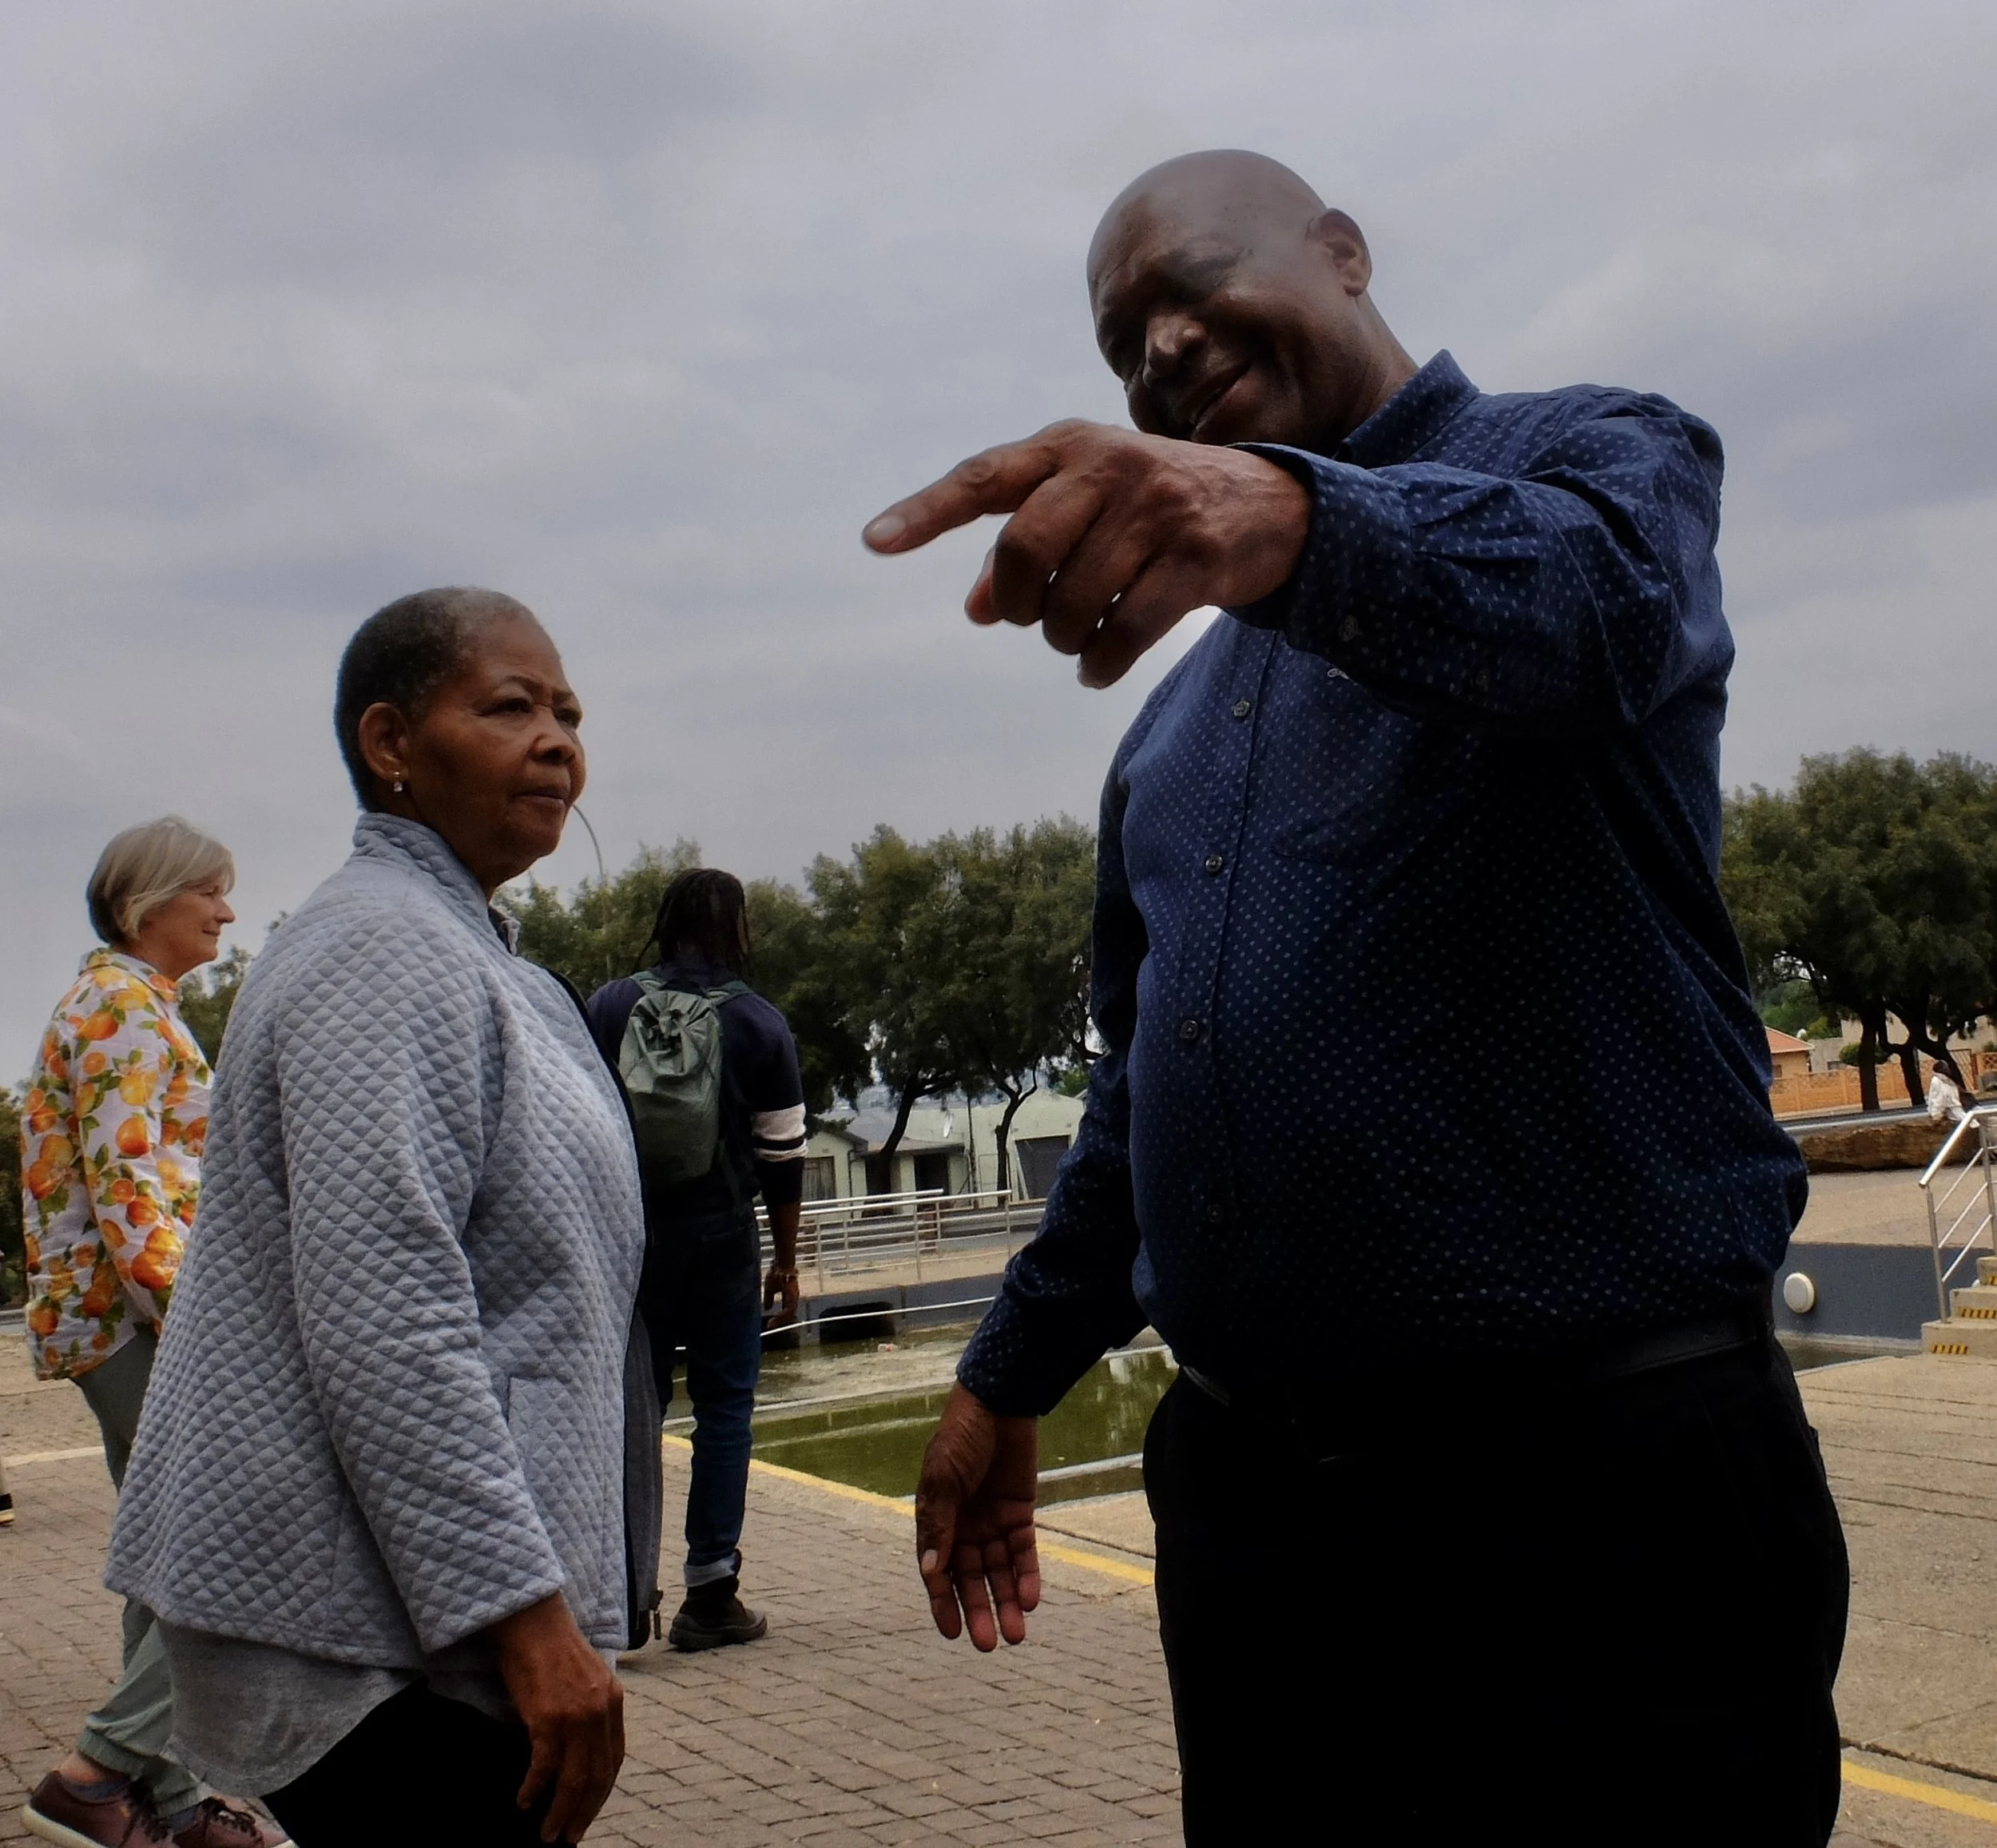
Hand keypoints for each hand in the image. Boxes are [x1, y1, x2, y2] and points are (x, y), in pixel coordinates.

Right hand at [491, 1592, 625, 1842]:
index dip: (601, 1792)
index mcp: (614, 1701)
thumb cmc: (551, 1649)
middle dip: (584, 1812)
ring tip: (547, 1834)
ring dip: (559, 1812)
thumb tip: (581, 1748)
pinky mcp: (548, 1718)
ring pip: (573, 1779)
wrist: (531, 1621)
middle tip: (569, 1837)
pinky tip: (523, 1802)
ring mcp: (576, 1715)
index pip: (614, 1760)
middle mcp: (601, 1710)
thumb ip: (592, 1709)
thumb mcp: (586, 1678)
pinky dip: (534, 1789)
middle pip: (597, 1776)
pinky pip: (544, 1766)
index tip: (588, 1812)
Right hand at [762, 1263, 800, 1323]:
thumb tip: (767, 1308)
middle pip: (789, 1315)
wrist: (781, 1263)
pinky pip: (789, 1309)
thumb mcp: (770, 1289)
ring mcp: (794, 1296)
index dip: (779, 1319)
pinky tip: (776, 1317)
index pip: (786, 1312)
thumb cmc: (776, 1273)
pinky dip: (782, 1314)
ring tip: (772, 1324)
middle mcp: (793, 1298)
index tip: (769, 1324)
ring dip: (781, 1319)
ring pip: (790, 1313)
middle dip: (780, 1322)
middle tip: (770, 1326)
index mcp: (789, 1297)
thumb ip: (769, 1299)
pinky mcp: (793, 1295)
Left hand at [863, 420, 1310, 686]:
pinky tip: (1098, 667)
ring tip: (1077, 639)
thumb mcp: (1089, 509)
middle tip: (1030, 618)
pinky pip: (1125, 630)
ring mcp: (1156, 508)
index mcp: (1068, 447)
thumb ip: (1028, 550)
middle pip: (1023, 549)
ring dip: (1064, 638)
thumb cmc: (1154, 509)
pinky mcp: (1195, 556)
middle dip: (1017, 603)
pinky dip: (1100, 663)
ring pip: (1072, 600)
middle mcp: (1108, 466)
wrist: (1271, 505)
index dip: (926, 512)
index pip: (983, 478)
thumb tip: (977, 609)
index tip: (875, 543)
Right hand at [914, 1383, 1039, 1650]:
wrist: (1000, 1402)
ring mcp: (993, 1521)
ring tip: (1017, 1634)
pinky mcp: (1020, 1514)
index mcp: (937, 1520)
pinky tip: (1032, 1598)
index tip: (951, 1634)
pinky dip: (1028, 1575)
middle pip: (971, 1578)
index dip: (943, 1603)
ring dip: (1008, 1602)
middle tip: (989, 1645)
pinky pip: (1023, 1552)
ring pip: (1000, 1572)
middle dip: (980, 1611)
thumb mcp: (944, 1479)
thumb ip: (939, 1525)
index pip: (938, 1571)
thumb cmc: (962, 1436)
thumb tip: (930, 1571)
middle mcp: (964, 1527)